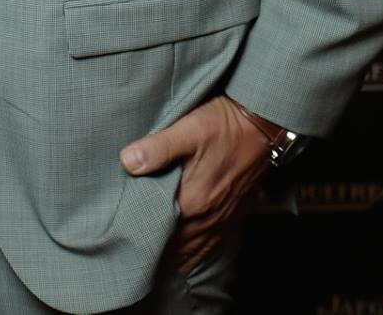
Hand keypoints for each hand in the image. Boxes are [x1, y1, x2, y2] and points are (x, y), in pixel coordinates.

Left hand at [118, 95, 269, 274]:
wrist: (262, 126)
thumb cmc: (223, 125)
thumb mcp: (188, 129)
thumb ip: (157, 148)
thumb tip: (127, 162)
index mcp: (193, 200)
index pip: (157, 231)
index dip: (137, 235)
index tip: (120, 234)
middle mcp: (208, 217)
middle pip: (174, 246)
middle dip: (152, 248)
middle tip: (129, 246)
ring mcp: (222, 219)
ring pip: (192, 250)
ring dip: (172, 254)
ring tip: (150, 255)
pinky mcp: (233, 215)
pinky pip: (210, 245)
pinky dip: (193, 253)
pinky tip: (182, 254)